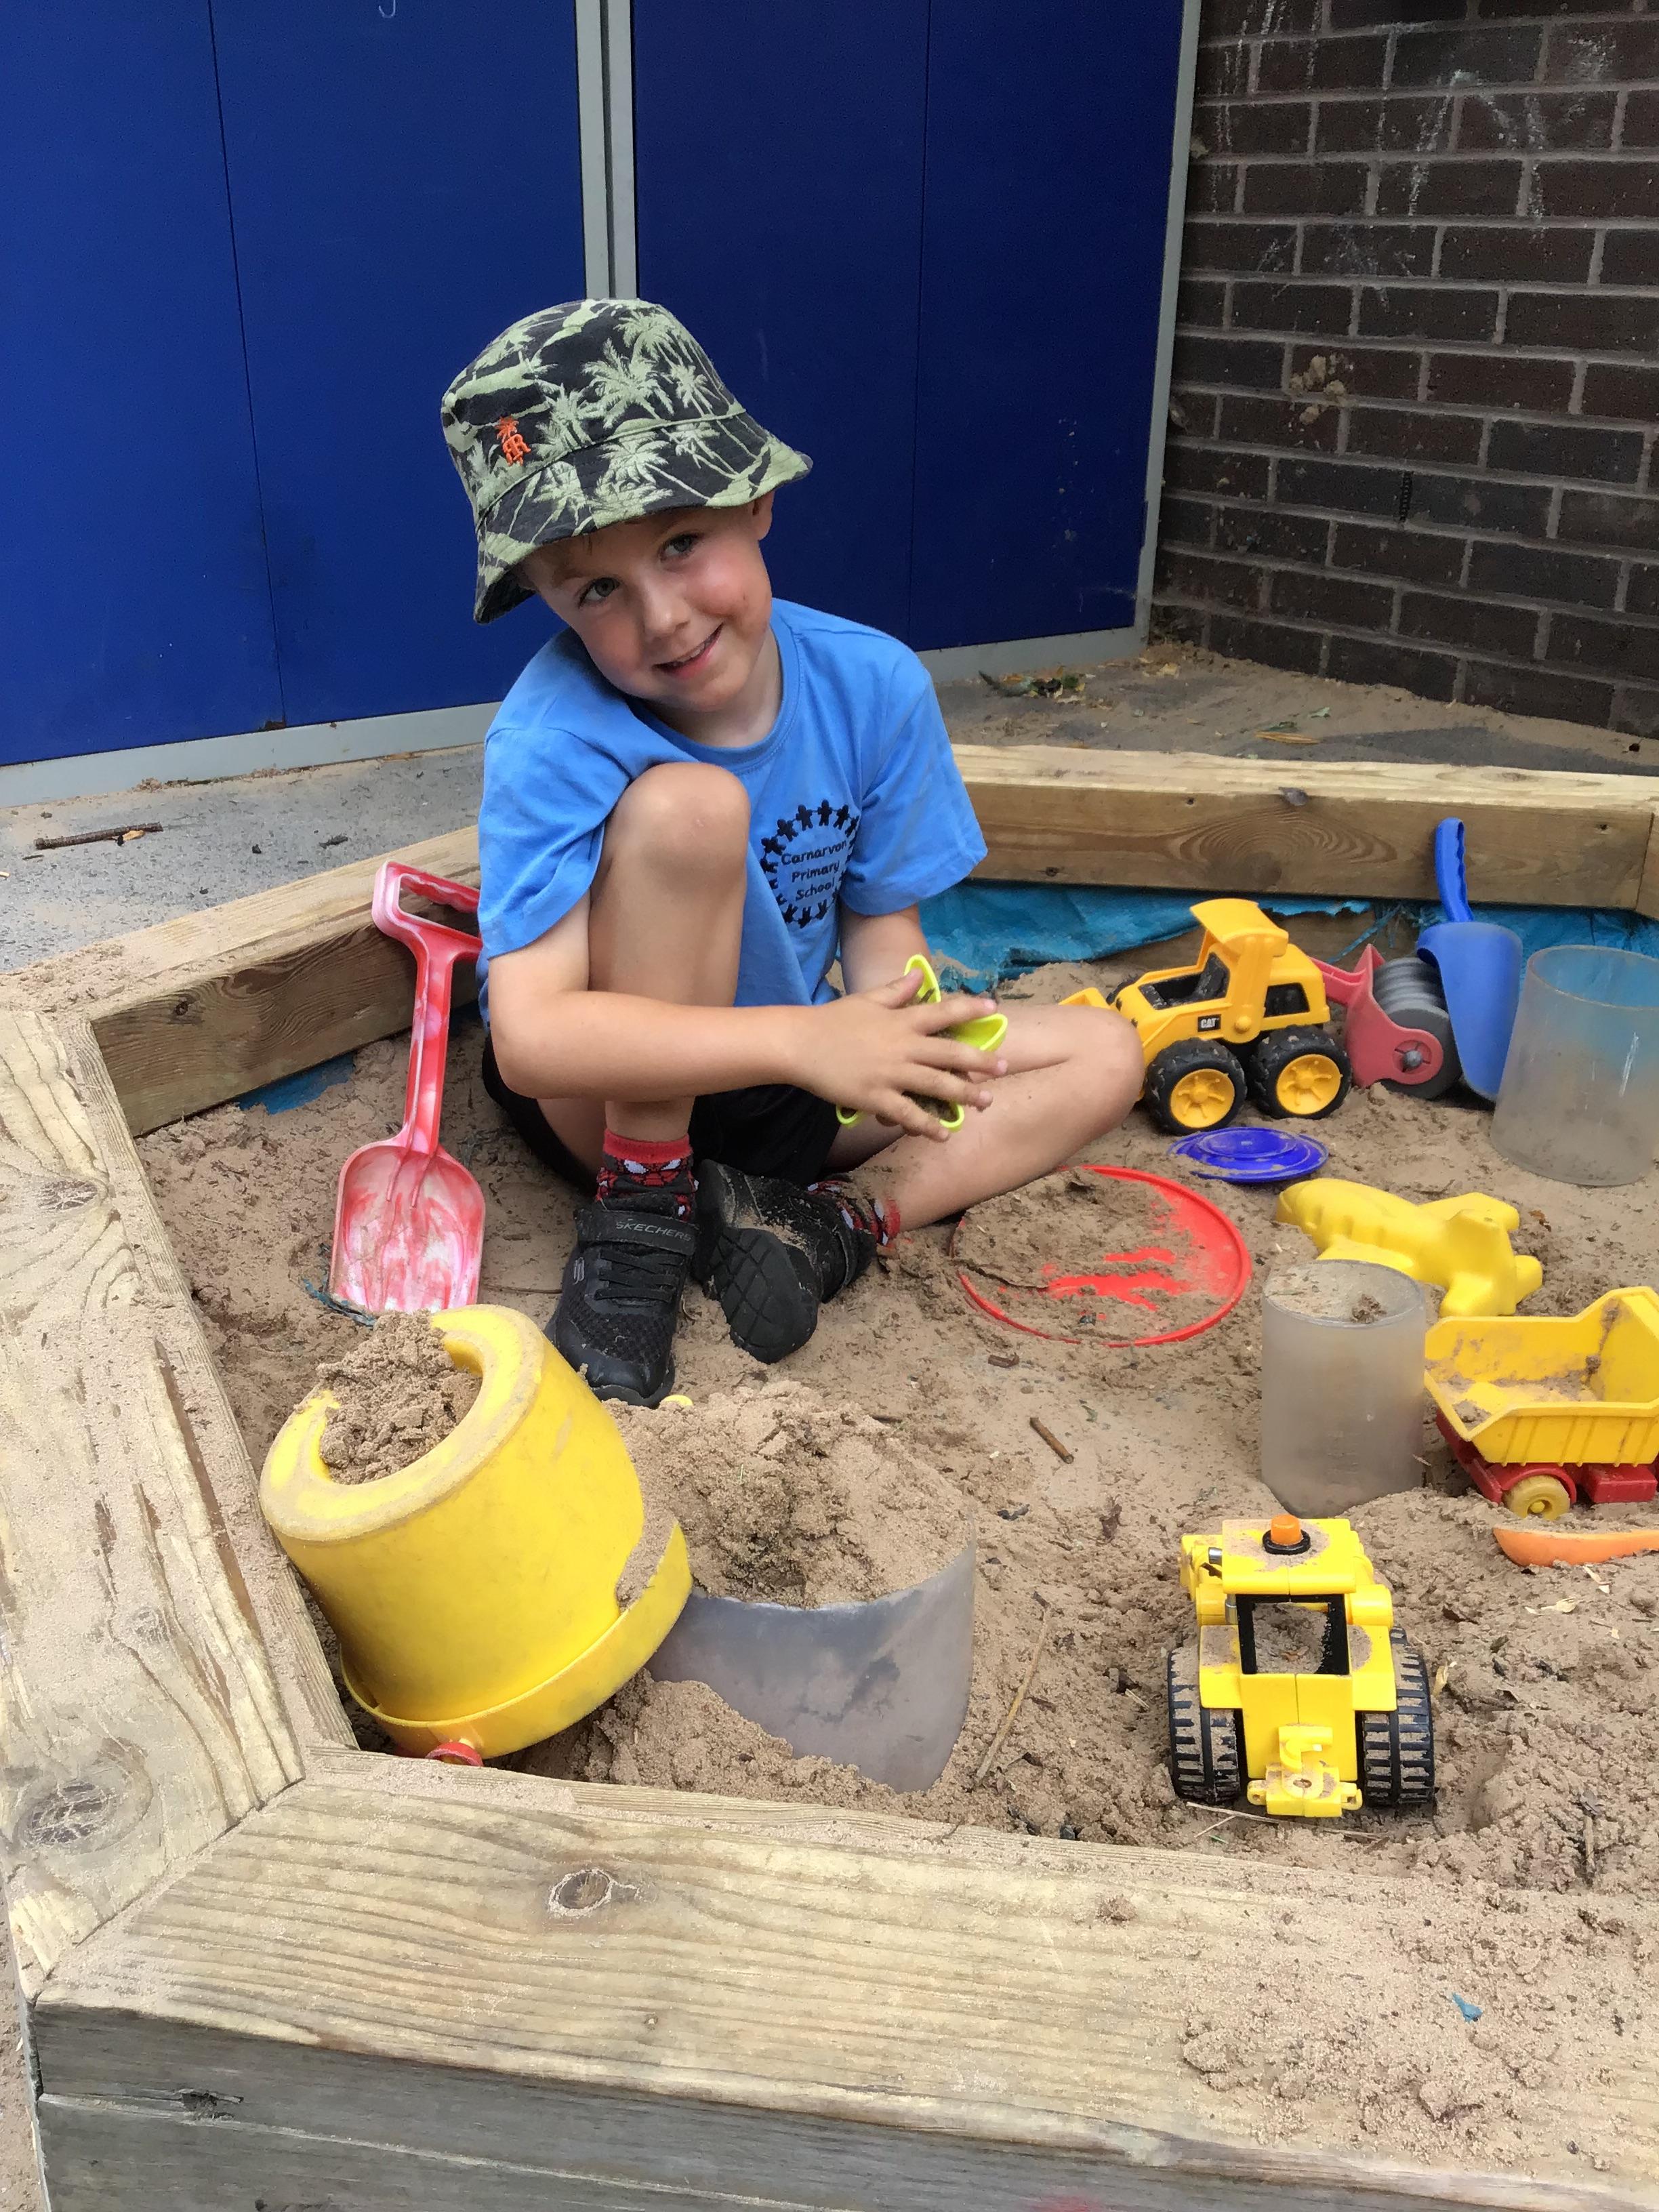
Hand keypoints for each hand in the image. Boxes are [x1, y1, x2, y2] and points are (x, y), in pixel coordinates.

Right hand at [792, 972, 1007, 1139]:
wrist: (799, 1044)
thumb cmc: (831, 1020)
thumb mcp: (866, 999)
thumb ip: (896, 991)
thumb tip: (919, 977)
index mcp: (901, 1020)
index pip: (943, 1011)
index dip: (970, 1008)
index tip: (993, 1008)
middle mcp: (902, 1046)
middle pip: (951, 1054)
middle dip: (981, 1061)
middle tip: (1003, 1068)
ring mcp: (891, 1074)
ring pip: (937, 1086)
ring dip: (965, 1095)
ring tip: (986, 1102)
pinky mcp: (876, 1097)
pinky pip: (908, 1114)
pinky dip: (927, 1125)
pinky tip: (943, 1134)